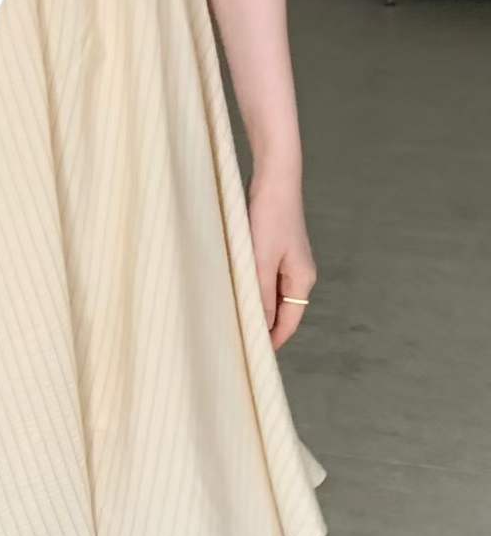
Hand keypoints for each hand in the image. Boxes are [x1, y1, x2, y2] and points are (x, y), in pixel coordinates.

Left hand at [247, 169, 316, 350]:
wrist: (274, 179)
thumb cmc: (268, 217)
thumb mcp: (261, 259)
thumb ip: (260, 294)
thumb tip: (261, 325)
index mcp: (301, 279)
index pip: (289, 322)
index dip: (273, 340)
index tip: (254, 356)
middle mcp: (300, 273)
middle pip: (283, 310)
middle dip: (264, 326)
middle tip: (238, 340)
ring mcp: (289, 261)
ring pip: (273, 294)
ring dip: (257, 306)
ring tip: (233, 319)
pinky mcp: (276, 248)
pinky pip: (266, 278)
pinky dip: (254, 288)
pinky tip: (235, 289)